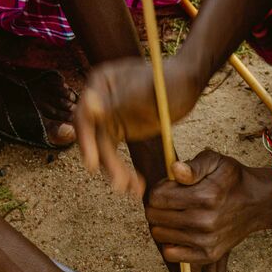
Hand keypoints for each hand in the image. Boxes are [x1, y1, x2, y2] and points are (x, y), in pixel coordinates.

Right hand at [76, 56, 203, 195]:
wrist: (187, 83)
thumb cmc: (167, 81)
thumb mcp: (142, 93)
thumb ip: (114, 101)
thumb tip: (87, 104)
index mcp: (99, 84)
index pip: (84, 117)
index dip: (86, 142)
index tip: (93, 163)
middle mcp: (98, 101)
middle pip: (93, 138)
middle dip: (107, 163)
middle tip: (119, 184)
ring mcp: (108, 118)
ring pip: (105, 151)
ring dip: (117, 172)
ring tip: (134, 190)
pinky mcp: (119, 131)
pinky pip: (116, 156)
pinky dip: (125, 171)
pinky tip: (137, 186)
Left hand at [146, 150, 271, 263]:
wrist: (258, 203)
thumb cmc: (233, 180)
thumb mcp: (216, 161)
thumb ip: (194, 165)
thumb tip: (175, 170)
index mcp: (205, 196)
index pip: (158, 197)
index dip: (158, 189)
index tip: (169, 187)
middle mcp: (205, 221)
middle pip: (155, 216)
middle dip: (157, 206)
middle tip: (170, 201)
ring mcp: (206, 241)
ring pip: (160, 235)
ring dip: (162, 224)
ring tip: (176, 215)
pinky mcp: (208, 255)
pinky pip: (172, 255)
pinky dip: (170, 244)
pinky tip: (180, 232)